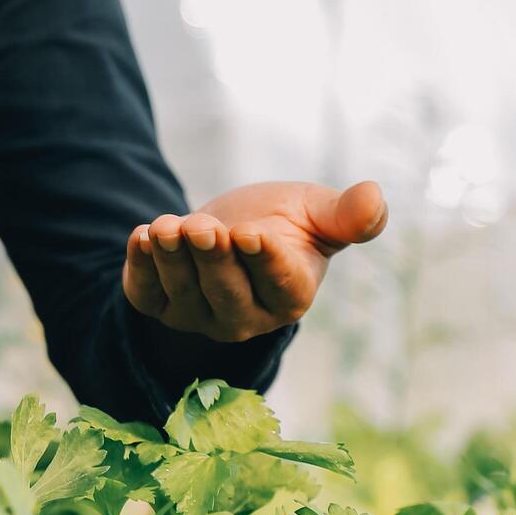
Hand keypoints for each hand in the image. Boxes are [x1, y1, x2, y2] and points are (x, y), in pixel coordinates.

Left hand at [122, 181, 386, 341]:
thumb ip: (346, 215)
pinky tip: (141, 236)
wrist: (229, 226)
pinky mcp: (160, 305)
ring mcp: (199, 316)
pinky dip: (139, 268)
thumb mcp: (316, 212)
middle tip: (201, 227)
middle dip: (212, 260)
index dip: (264, 261)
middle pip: (226, 295)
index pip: (278, 285)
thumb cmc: (283, 221)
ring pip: (183, 293)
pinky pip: (146, 294)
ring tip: (166, 226)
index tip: (250, 233)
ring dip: (172, 259)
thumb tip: (376, 198)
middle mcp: (245, 317)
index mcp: (290, 296)